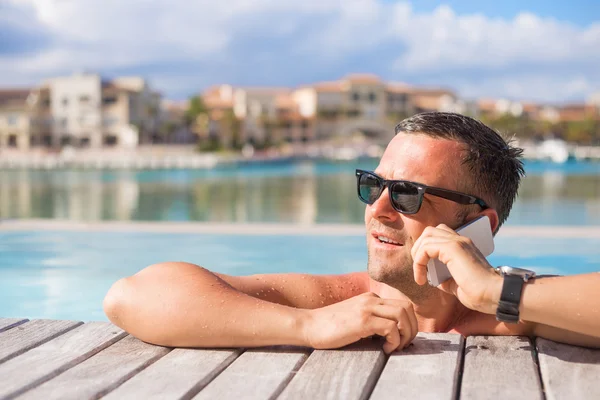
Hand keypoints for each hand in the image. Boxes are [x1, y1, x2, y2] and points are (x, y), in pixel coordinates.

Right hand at [301, 292, 417, 353]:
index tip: (401, 339)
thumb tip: (389, 334)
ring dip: (406, 333)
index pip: (401, 304)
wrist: (308, 325)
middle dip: (412, 328)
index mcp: (370, 298)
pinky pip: (391, 328)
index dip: (407, 323)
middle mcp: (371, 299)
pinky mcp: (362, 321)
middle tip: (404, 344)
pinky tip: (386, 349)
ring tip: (396, 347)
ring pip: (402, 314)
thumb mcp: (353, 317)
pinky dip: (394, 341)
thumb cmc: (329, 327)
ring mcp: (366, 308)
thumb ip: (370, 319)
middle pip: (406, 307)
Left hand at [411, 224, 502, 314]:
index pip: (439, 236)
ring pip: (426, 235)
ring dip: (417, 255)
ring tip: (419, 273)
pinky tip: (422, 277)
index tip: (424, 272)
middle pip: (430, 231)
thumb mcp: (456, 284)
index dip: (426, 250)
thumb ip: (445, 279)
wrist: (495, 295)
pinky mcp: (453, 248)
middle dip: (418, 248)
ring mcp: (458, 242)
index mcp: (463, 247)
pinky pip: (426, 247)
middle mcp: (460, 240)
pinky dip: (419, 261)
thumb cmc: (480, 293)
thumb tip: (434, 279)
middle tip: (419, 268)